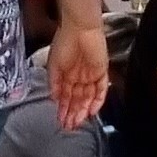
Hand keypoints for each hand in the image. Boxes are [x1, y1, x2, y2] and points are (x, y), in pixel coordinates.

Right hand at [46, 14, 108, 128]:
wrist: (80, 28)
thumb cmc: (64, 42)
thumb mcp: (53, 65)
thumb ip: (54, 83)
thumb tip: (54, 99)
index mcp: (67, 74)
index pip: (66, 96)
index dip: (63, 109)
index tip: (60, 121)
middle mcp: (79, 76)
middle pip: (77, 99)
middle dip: (72, 114)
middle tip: (69, 127)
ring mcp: (91, 75)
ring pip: (88, 97)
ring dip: (83, 111)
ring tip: (77, 123)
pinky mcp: (102, 72)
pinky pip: (101, 90)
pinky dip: (97, 101)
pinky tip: (92, 112)